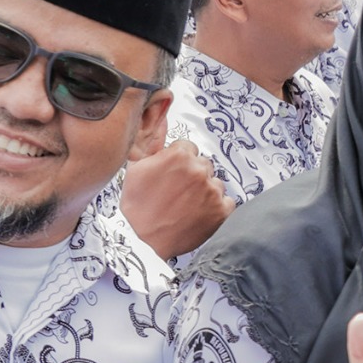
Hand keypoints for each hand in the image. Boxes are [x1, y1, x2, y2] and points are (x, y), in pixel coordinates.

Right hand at [119, 137, 231, 258]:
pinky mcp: (222, 210)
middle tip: (178, 193)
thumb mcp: (136, 169)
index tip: (172, 175)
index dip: (179, 161)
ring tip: (187, 206)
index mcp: (179, 156)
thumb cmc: (137, 208)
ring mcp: (213, 190)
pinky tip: (200, 214)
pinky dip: (217, 208)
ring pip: (215, 183)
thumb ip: (152, 143)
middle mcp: (199, 170)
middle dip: (193, 175)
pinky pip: (227, 202)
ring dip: (205, 192)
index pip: (188, 148)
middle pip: (203, 164)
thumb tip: (161, 119)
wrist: (143, 243)